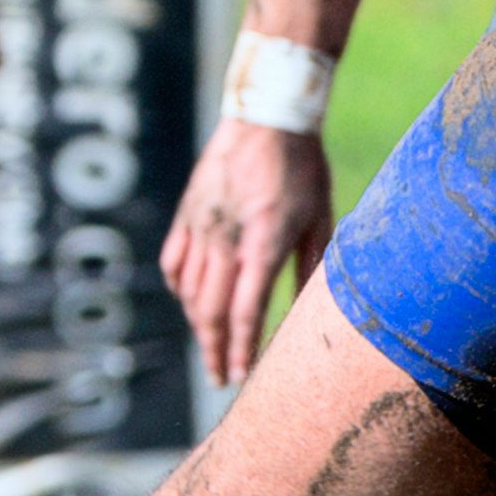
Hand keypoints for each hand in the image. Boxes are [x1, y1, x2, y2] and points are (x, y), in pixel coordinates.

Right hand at [160, 112, 337, 390]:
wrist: (267, 116)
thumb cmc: (305, 168)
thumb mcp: (322, 217)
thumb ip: (313, 267)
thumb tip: (309, 313)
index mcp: (264, 239)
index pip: (245, 308)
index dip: (242, 347)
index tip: (243, 375)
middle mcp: (226, 236)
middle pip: (210, 309)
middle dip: (215, 350)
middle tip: (221, 378)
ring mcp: (201, 225)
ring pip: (188, 291)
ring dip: (198, 327)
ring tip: (212, 349)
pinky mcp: (187, 214)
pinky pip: (174, 262)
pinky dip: (180, 291)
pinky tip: (192, 304)